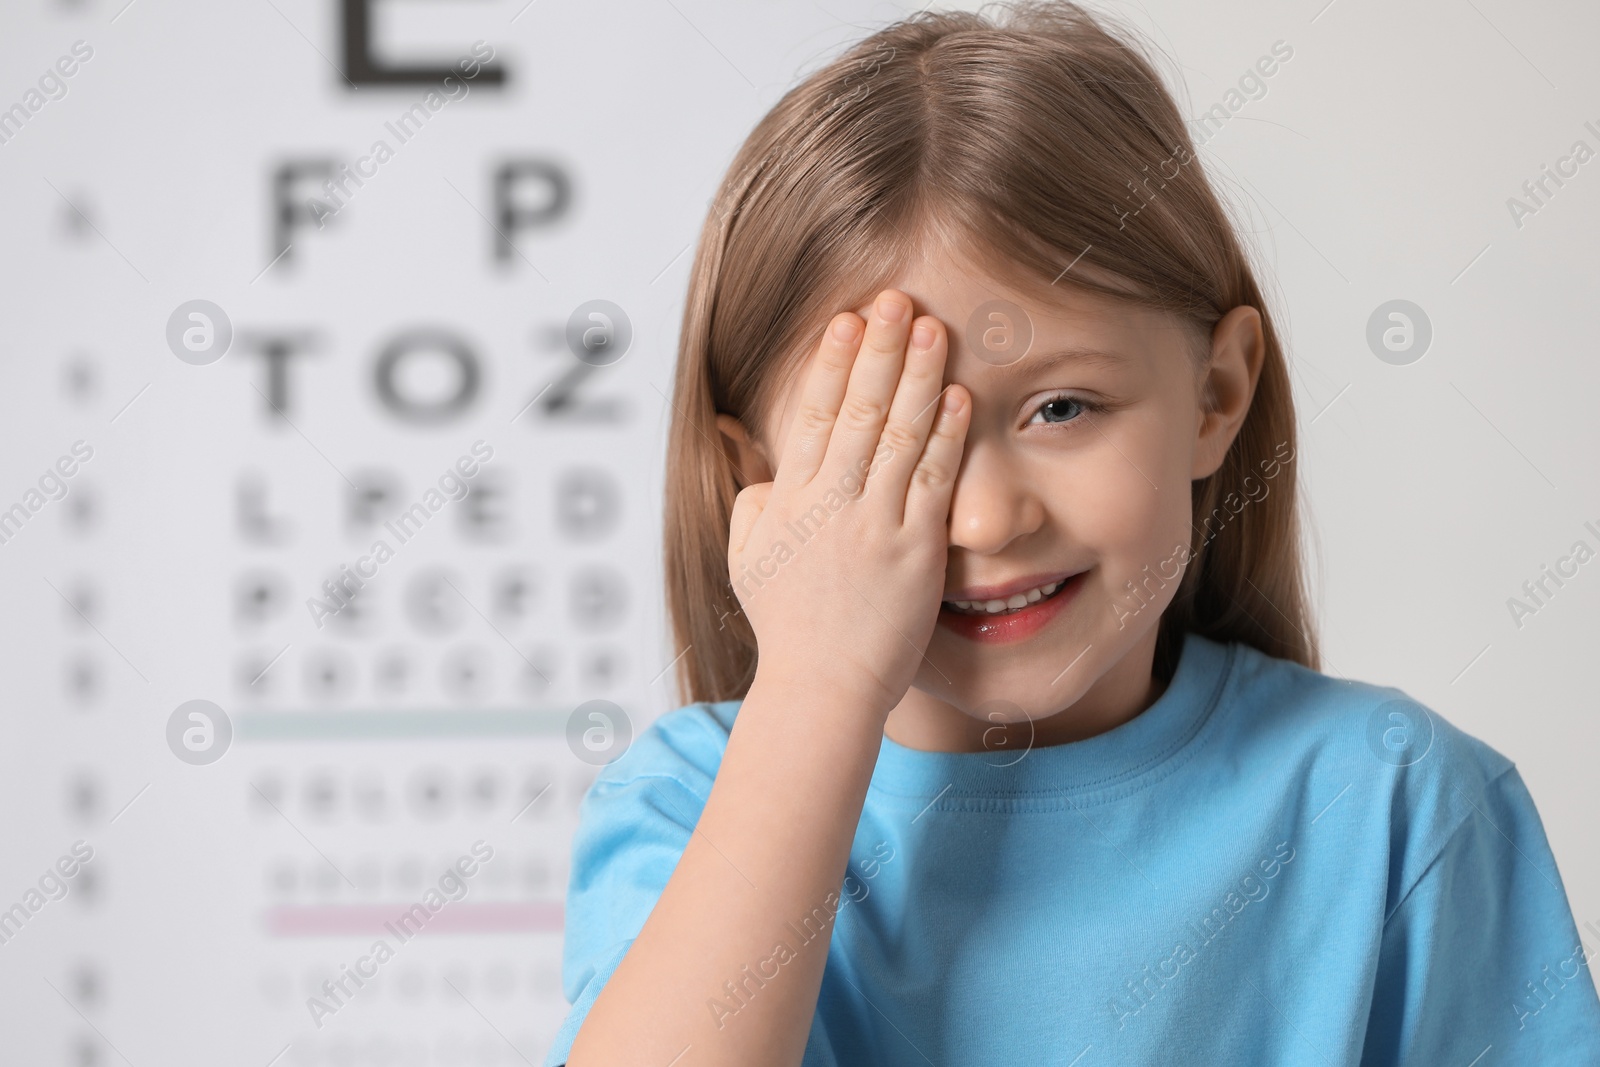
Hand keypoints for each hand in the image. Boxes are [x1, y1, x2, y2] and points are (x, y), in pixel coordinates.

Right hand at [727, 289, 969, 717]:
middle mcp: (832, 503)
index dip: (833, 363)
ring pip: (899, 434)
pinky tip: (959, 397)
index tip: (846, 320)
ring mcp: (874, 524)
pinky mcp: (914, 550)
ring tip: (933, 328)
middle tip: (894, 300)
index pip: (814, 414)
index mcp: (791, 500)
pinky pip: (933, 481)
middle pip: (859, 409)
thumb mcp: (748, 562)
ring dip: (918, 375)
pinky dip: (947, 436)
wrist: (821, 687)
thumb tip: (764, 471)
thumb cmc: (788, 630)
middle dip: (878, 348)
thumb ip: (755, 508)